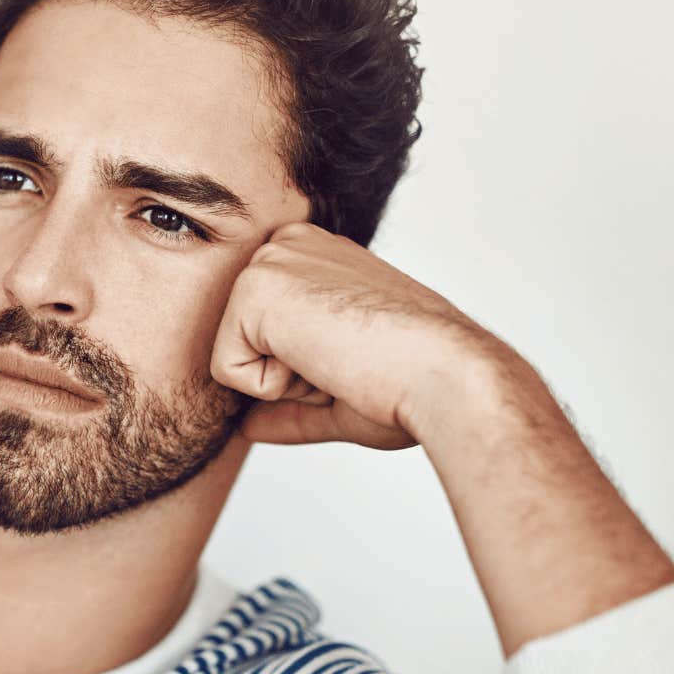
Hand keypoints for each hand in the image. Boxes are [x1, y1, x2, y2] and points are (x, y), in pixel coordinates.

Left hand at [210, 221, 504, 449]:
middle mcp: (290, 246)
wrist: (446, 374)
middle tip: (348, 363)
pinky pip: (226, 370)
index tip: (357, 359)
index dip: (306, 372)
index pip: (265, 334)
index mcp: (315, 258)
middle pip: (243, 345)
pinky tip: (323, 358)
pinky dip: (272, 386)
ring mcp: (270, 261)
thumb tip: (248, 428)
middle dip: (288, 377)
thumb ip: (290, 406)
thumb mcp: (340, 394)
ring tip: (338, 359)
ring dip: (283, 381)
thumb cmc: (413, 382)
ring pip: (232, 356)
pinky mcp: (254, 288)